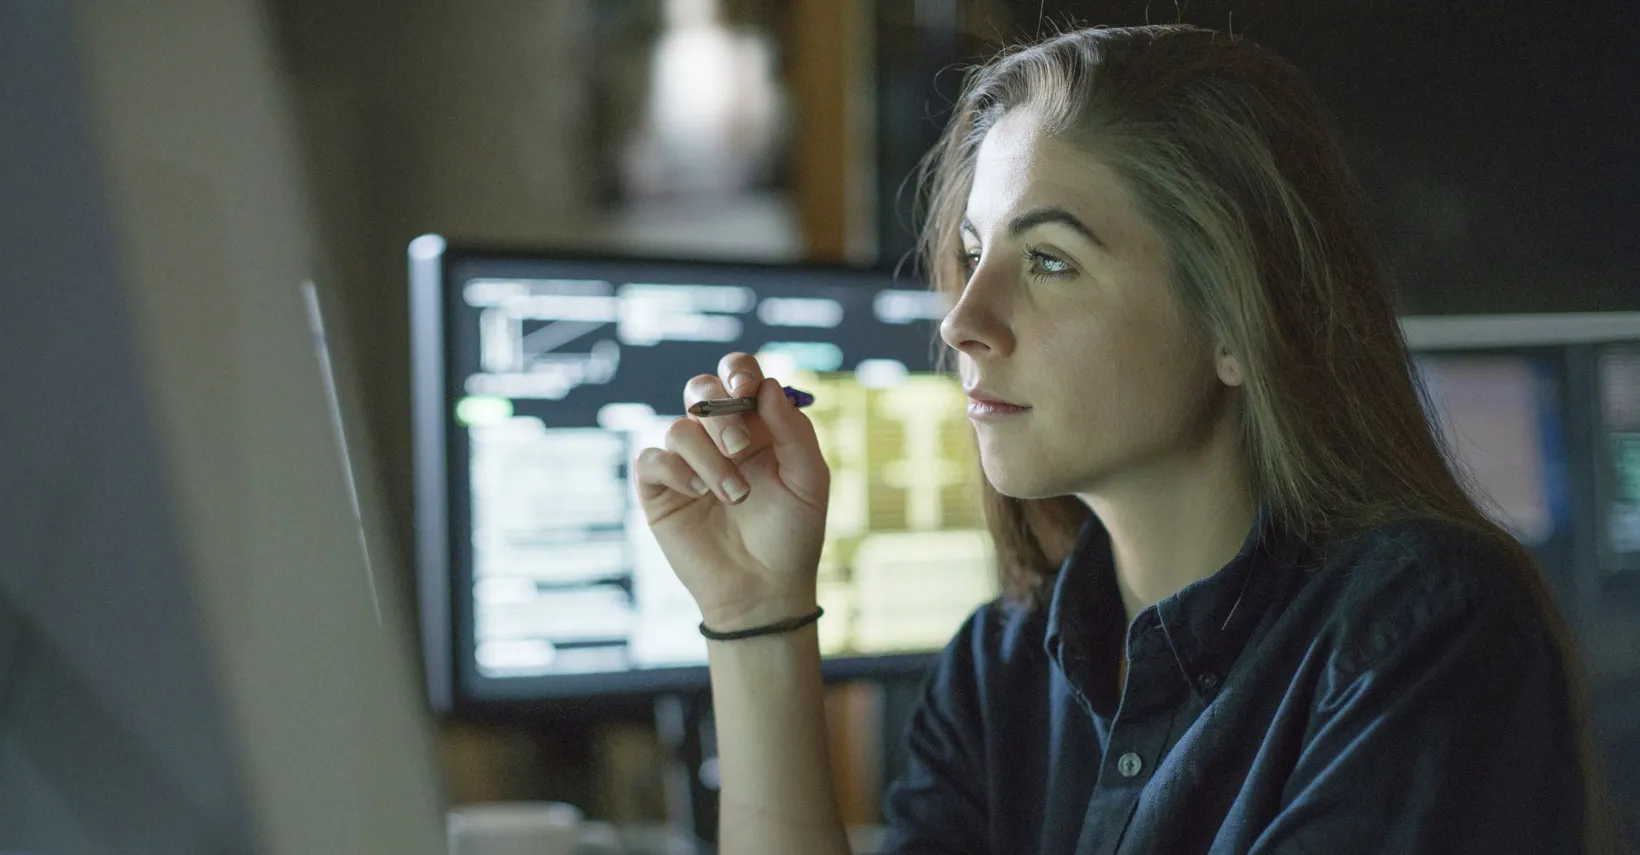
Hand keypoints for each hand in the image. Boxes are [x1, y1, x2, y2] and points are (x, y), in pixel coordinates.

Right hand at [632, 353, 829, 630]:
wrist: (764, 590)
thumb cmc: (792, 535)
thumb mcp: (808, 480)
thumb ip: (793, 431)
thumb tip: (767, 387)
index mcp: (757, 426)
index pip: (739, 376)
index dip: (738, 372)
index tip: (746, 392)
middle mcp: (718, 438)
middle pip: (701, 389)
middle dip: (721, 413)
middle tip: (741, 448)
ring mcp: (687, 463)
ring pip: (680, 428)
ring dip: (709, 459)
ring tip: (735, 496)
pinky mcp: (660, 490)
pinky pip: (652, 459)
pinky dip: (676, 471)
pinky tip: (697, 495)